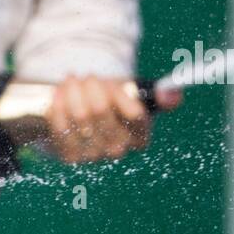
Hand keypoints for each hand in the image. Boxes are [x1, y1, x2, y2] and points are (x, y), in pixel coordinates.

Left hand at [46, 75, 181, 163]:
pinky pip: (60, 125)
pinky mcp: (70, 156)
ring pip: (79, 114)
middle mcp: (119, 150)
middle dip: (92, 86)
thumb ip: (159, 94)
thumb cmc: (111, 102)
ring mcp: (94, 156)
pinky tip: (60, 93)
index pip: (134, 113)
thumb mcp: (135, 94)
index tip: (112, 83)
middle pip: (101, 110)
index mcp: (141, 136)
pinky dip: (58, 104)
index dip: (119, 94)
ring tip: (72, 80)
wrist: (82, 118)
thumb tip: (175, 94)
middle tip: (88, 76)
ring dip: (73, 91)